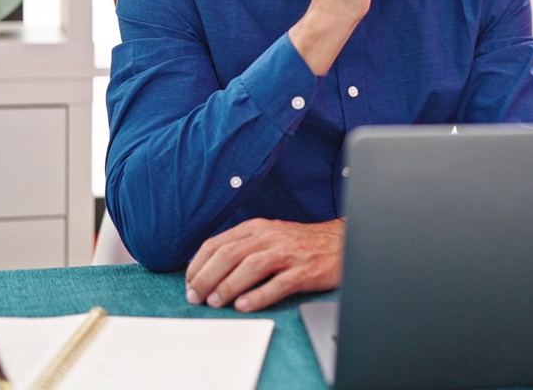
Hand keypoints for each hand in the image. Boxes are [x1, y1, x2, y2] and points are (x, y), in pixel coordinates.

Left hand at [184, 218, 343, 311]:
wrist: (342, 242)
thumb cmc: (301, 243)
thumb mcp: (269, 236)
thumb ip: (242, 247)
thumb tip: (208, 268)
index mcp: (257, 228)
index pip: (217, 243)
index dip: (198, 265)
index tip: (189, 283)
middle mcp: (270, 237)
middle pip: (229, 254)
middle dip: (206, 277)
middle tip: (196, 297)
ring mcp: (288, 253)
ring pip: (251, 266)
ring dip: (228, 286)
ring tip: (216, 302)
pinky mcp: (304, 271)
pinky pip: (278, 284)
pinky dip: (258, 296)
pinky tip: (244, 306)